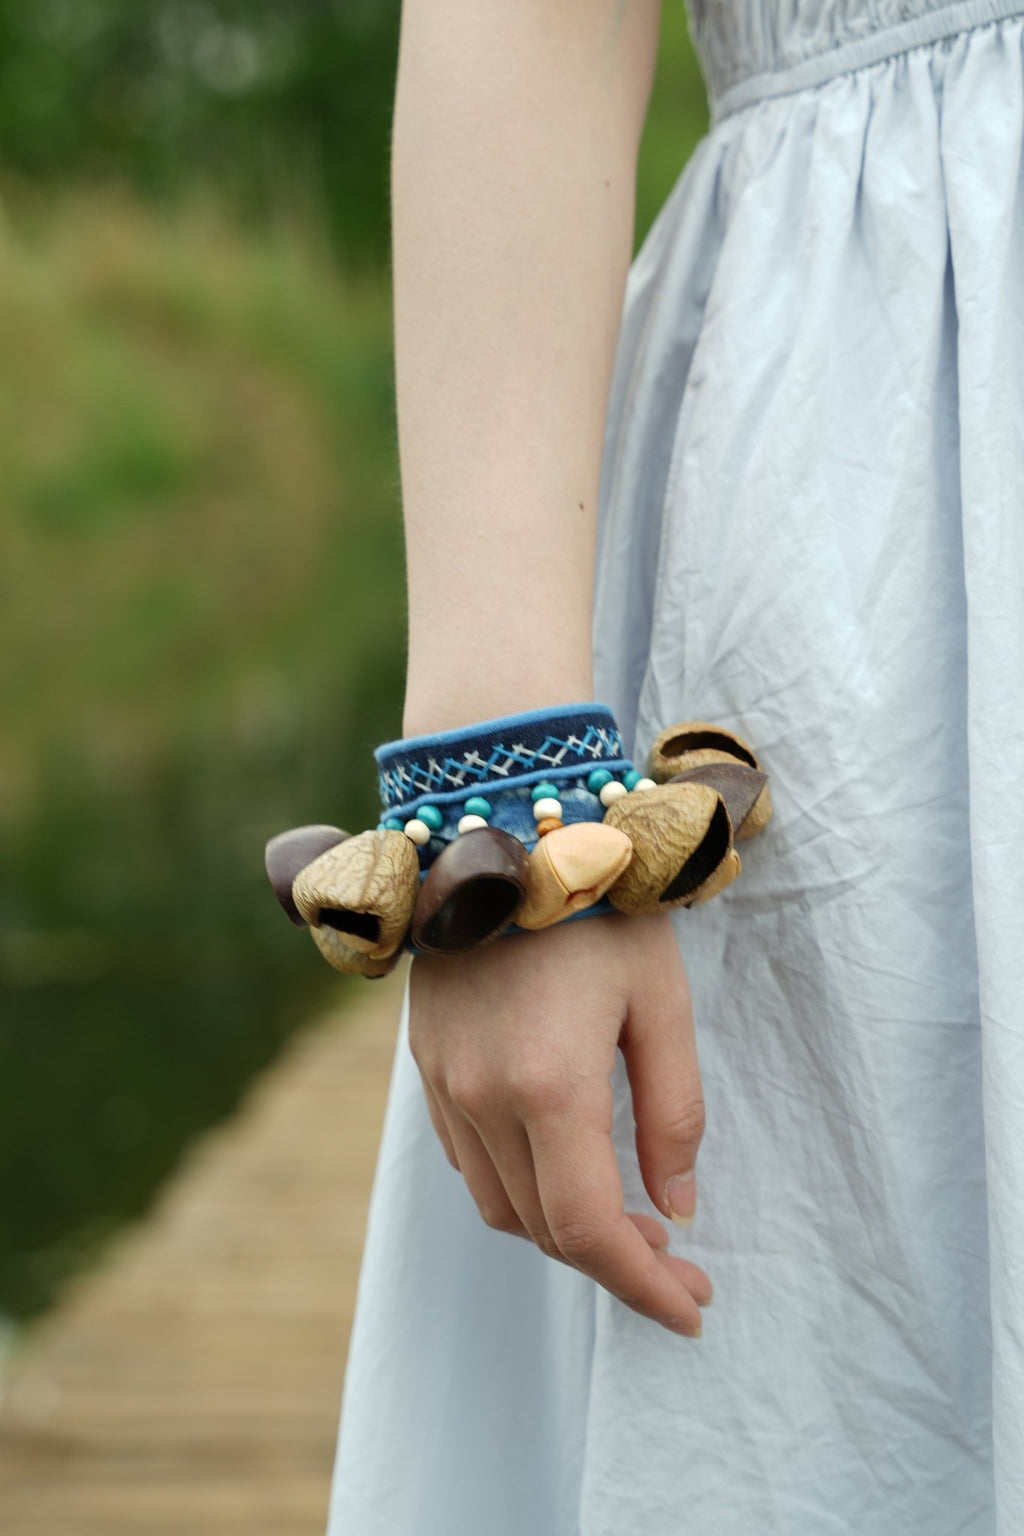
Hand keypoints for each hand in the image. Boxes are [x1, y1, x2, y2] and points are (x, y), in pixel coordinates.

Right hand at [408, 911, 710, 1336]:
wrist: (500, 829)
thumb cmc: (600, 906)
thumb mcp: (661, 1000)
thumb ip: (674, 1110)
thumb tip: (675, 1206)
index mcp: (549, 1084)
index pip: (590, 1230)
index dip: (643, 1286)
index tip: (692, 1309)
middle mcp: (483, 1097)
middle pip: (544, 1230)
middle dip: (615, 1265)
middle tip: (677, 1264)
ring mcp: (444, 1084)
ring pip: (501, 1205)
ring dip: (564, 1233)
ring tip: (628, 1224)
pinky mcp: (427, 1065)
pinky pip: (470, 1162)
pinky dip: (520, 1191)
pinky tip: (564, 1171)